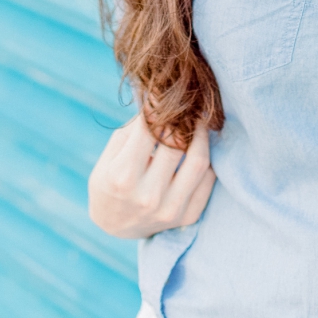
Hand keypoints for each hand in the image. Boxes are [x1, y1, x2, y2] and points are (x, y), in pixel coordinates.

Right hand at [88, 112, 215, 238]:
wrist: (115, 227)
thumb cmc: (109, 182)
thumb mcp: (109, 156)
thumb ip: (132, 129)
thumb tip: (159, 100)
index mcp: (123, 177)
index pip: (149, 128)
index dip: (159, 104)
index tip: (165, 90)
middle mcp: (148, 196)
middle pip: (177, 142)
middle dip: (183, 116)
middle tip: (186, 101)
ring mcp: (170, 210)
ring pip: (199, 161)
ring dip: (201, 134)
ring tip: (197, 120)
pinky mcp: (188, 217)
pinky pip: (208, 180)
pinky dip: (207, 159)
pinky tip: (199, 147)